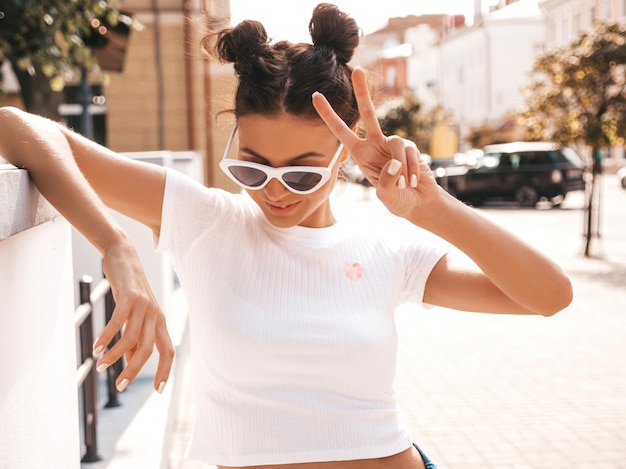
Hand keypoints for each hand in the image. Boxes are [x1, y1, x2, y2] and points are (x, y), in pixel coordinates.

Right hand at [93, 234, 173, 392]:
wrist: (124, 256)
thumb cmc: (130, 290)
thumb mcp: (135, 316)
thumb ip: (135, 339)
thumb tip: (130, 363)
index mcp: (160, 322)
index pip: (169, 351)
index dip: (166, 371)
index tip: (158, 391)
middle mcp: (156, 314)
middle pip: (149, 349)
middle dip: (134, 371)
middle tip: (119, 386)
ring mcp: (144, 305)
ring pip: (132, 338)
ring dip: (115, 355)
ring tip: (101, 366)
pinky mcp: (129, 296)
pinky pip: (119, 321)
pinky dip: (107, 337)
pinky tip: (97, 348)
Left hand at [312, 66, 442, 221]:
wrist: (419, 203)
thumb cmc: (398, 201)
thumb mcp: (386, 197)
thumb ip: (386, 182)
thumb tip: (394, 162)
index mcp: (361, 155)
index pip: (342, 132)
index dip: (329, 115)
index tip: (315, 96)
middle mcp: (375, 145)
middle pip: (368, 114)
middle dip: (362, 93)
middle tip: (358, 70)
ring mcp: (393, 145)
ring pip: (396, 143)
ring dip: (400, 167)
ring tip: (404, 185)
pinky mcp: (410, 148)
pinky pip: (409, 153)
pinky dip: (410, 170)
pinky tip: (412, 182)